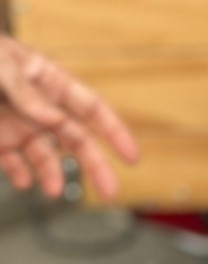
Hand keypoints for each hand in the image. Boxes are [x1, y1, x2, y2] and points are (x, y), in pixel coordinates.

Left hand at [0, 36, 137, 199]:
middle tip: (111, 191)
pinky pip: (16, 165)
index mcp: (47, 80)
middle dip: (94, 165)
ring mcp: (18, 126)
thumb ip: (28, 92)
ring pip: (47, 158)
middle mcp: (38, 107)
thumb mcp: (1, 65)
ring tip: (51, 189)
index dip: (114, 131)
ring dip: (52, 174)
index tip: (131, 156)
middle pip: (76, 139)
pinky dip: (22, 176)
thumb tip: (55, 119)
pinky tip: (24, 181)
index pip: (90, 108)